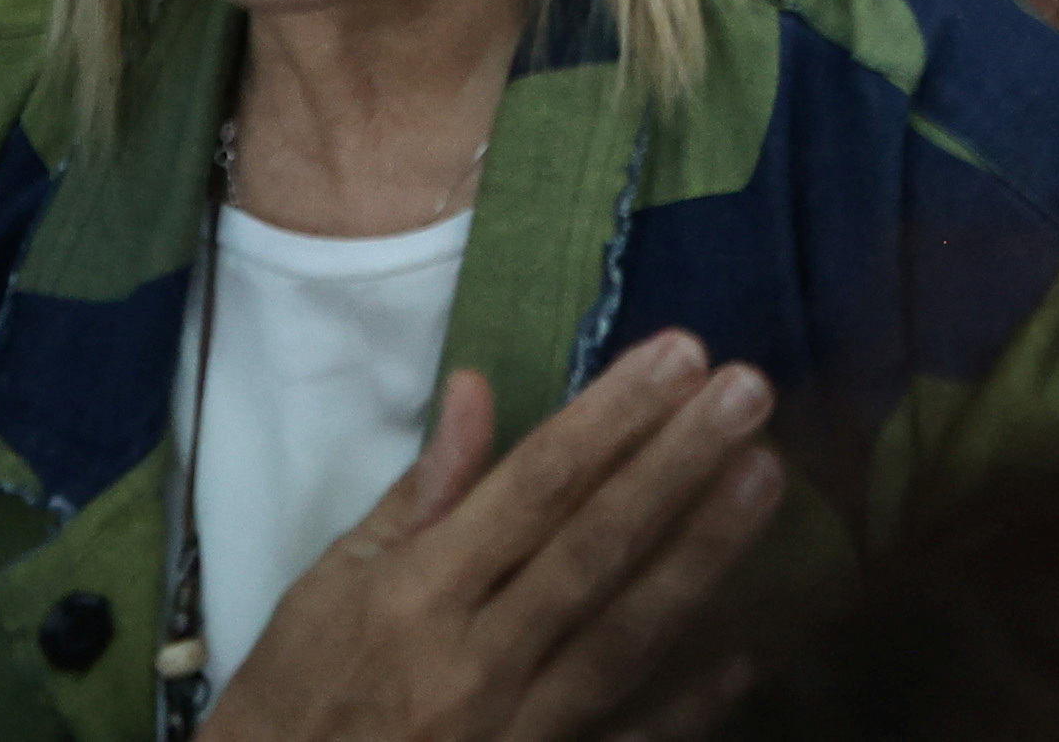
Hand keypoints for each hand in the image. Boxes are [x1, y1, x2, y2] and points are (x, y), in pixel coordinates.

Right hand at [205, 339, 782, 741]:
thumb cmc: (293, 693)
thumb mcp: (329, 583)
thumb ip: (420, 493)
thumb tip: (478, 391)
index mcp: (417, 596)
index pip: (533, 487)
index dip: (611, 417)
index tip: (678, 354)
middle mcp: (475, 662)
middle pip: (594, 549)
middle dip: (676, 463)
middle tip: (748, 390)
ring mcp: (515, 732)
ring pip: (625, 636)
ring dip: (702, 555)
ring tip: (764, 478)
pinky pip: (625, 740)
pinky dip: (688, 705)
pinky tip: (747, 655)